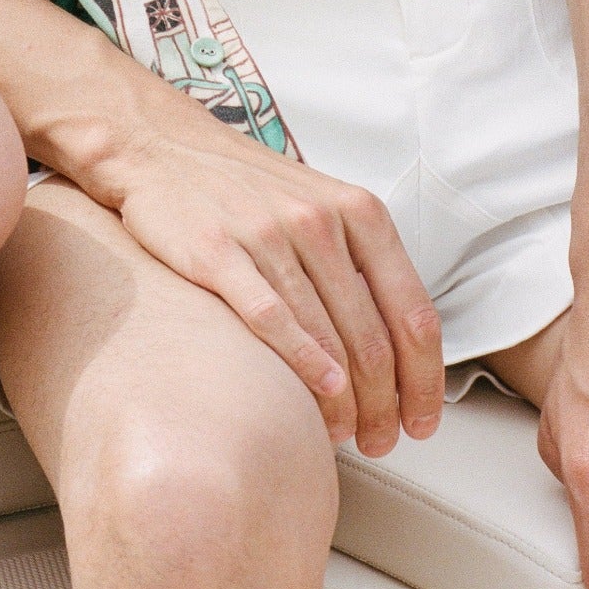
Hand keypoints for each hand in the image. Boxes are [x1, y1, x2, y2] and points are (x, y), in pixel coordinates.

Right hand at [90, 95, 442, 454]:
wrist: (163, 147)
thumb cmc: (246, 189)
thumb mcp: (320, 206)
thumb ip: (360, 264)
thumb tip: (400, 349)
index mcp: (358, 211)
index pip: (413, 313)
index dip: (425, 380)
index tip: (422, 421)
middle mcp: (319, 220)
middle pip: (373, 339)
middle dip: (384, 406)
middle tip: (380, 441)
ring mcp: (268, 234)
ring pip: (327, 339)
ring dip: (343, 403)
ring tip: (343, 434)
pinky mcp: (217, 251)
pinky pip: (271, 319)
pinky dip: (302, 364)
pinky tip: (317, 393)